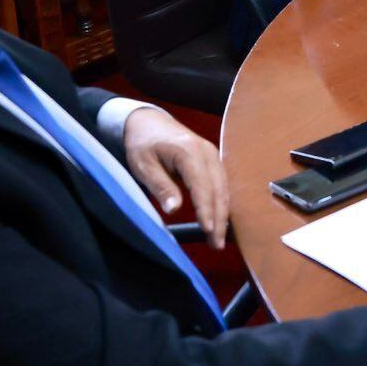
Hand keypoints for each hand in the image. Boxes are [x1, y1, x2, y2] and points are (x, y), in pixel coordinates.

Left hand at [123, 107, 228, 247]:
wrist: (147, 121)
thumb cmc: (143, 143)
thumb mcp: (143, 165)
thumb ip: (160, 186)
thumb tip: (174, 209)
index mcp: (189, 152)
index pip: (202, 186)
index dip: (206, 209)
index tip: (208, 230)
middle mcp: (207, 152)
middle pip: (219, 189)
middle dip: (219, 218)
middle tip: (217, 244)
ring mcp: (213, 155)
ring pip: (224, 188)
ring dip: (223, 213)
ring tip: (218, 237)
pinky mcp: (213, 160)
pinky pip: (222, 184)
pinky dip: (222, 203)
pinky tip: (219, 219)